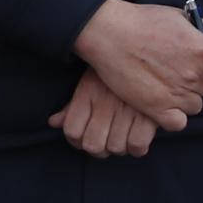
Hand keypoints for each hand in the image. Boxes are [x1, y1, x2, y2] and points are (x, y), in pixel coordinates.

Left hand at [51, 72, 166, 157]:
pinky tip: (138, 138)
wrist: (146, 53)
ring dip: (119, 148)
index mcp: (87, 92)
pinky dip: (137, 149)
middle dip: (99, 150)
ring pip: (115, 148)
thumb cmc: (115, 71)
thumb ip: (71, 106)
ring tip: (123, 138)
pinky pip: (137, 145)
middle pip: (93, 145)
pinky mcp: (148, 114)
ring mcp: (127, 109)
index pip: (72, 131)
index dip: (77, 142)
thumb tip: (53, 123)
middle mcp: (104, 102)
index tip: (85, 140)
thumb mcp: (89, 82)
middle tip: (106, 143)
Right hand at [75, 0, 202, 129]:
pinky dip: (172, 116)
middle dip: (195, 80)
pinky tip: (160, 101)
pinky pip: (178, 123)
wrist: (108, 32)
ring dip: (183, 98)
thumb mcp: (181, 17)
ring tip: (163, 82)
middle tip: (172, 68)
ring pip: (194, 106)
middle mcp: (193, 74)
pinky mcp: (157, 108)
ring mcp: (176, 93)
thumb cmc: (143, 21)